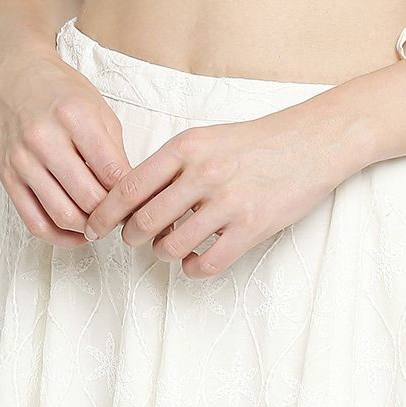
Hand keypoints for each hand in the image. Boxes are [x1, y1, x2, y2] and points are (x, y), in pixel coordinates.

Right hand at [0, 46, 131, 248]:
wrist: (16, 78)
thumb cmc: (63, 92)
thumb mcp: (98, 108)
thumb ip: (114, 150)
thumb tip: (129, 191)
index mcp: (74, 117)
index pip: (111, 171)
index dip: (131, 192)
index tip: (140, 199)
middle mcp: (44, 140)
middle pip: (88, 199)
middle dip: (111, 213)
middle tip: (123, 214)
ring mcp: (23, 161)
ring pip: (62, 216)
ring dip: (88, 228)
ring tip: (102, 223)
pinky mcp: (8, 178)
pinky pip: (34, 222)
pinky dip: (60, 237)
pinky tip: (77, 233)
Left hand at [83, 101, 348, 277]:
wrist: (312, 141)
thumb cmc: (257, 140)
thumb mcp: (209, 137)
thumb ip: (173, 165)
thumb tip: (132, 200)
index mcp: (188, 147)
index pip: (129, 187)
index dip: (104, 214)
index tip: (93, 228)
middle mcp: (204, 173)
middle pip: (144, 222)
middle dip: (131, 238)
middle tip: (133, 240)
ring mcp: (229, 202)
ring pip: (172, 246)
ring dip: (164, 253)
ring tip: (171, 246)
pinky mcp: (252, 227)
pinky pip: (207, 264)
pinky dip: (194, 269)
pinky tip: (197, 260)